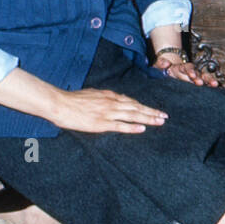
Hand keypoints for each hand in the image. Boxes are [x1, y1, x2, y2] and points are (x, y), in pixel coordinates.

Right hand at [48, 87, 167, 132]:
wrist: (60, 103)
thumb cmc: (73, 100)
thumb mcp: (92, 94)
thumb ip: (104, 97)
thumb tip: (114, 99)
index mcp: (109, 96)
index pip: (131, 101)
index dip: (144, 106)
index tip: (154, 110)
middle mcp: (111, 103)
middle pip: (136, 107)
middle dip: (151, 112)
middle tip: (164, 116)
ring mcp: (107, 113)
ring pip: (132, 115)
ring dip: (147, 118)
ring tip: (159, 122)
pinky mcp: (101, 123)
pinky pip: (120, 125)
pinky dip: (132, 127)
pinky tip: (142, 129)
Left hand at [154, 54, 219, 86]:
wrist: (166, 74)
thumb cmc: (162, 70)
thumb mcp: (158, 66)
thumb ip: (161, 63)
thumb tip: (167, 63)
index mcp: (181, 68)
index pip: (187, 67)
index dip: (190, 70)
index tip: (192, 75)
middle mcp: (190, 72)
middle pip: (198, 72)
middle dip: (201, 76)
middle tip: (203, 82)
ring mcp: (194, 79)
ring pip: (204, 78)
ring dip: (209, 80)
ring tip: (214, 84)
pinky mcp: (196, 85)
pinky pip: (205, 85)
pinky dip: (210, 87)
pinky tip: (217, 90)